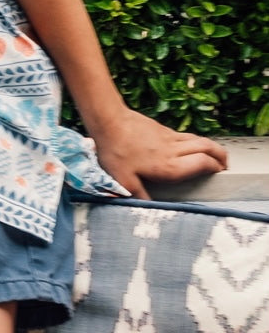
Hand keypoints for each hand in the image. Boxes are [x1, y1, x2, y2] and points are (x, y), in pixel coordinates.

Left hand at [89, 108, 227, 198]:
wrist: (109, 120)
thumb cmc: (116, 151)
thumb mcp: (123, 180)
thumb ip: (138, 196)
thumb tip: (148, 212)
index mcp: (169, 166)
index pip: (203, 164)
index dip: (215, 168)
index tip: (219, 174)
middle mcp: (174, 150)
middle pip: (208, 148)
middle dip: (221, 157)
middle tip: (224, 166)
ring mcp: (169, 137)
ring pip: (199, 139)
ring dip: (211, 147)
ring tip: (214, 157)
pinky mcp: (162, 129)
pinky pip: (186, 136)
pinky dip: (195, 141)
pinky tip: (189, 148)